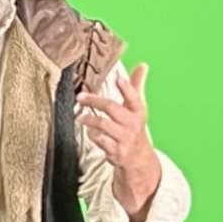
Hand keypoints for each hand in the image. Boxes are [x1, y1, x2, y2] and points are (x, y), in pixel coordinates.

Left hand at [77, 60, 155, 178]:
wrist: (138, 157)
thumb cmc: (134, 126)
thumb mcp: (138, 107)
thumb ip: (136, 85)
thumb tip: (143, 65)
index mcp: (138, 110)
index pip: (134, 97)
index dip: (126, 87)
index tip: (118, 77)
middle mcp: (132, 123)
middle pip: (111, 108)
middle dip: (94, 101)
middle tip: (80, 97)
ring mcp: (123, 138)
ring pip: (103, 125)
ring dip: (89, 119)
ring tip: (79, 117)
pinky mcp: (115, 150)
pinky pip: (100, 140)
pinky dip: (92, 134)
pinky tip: (88, 131)